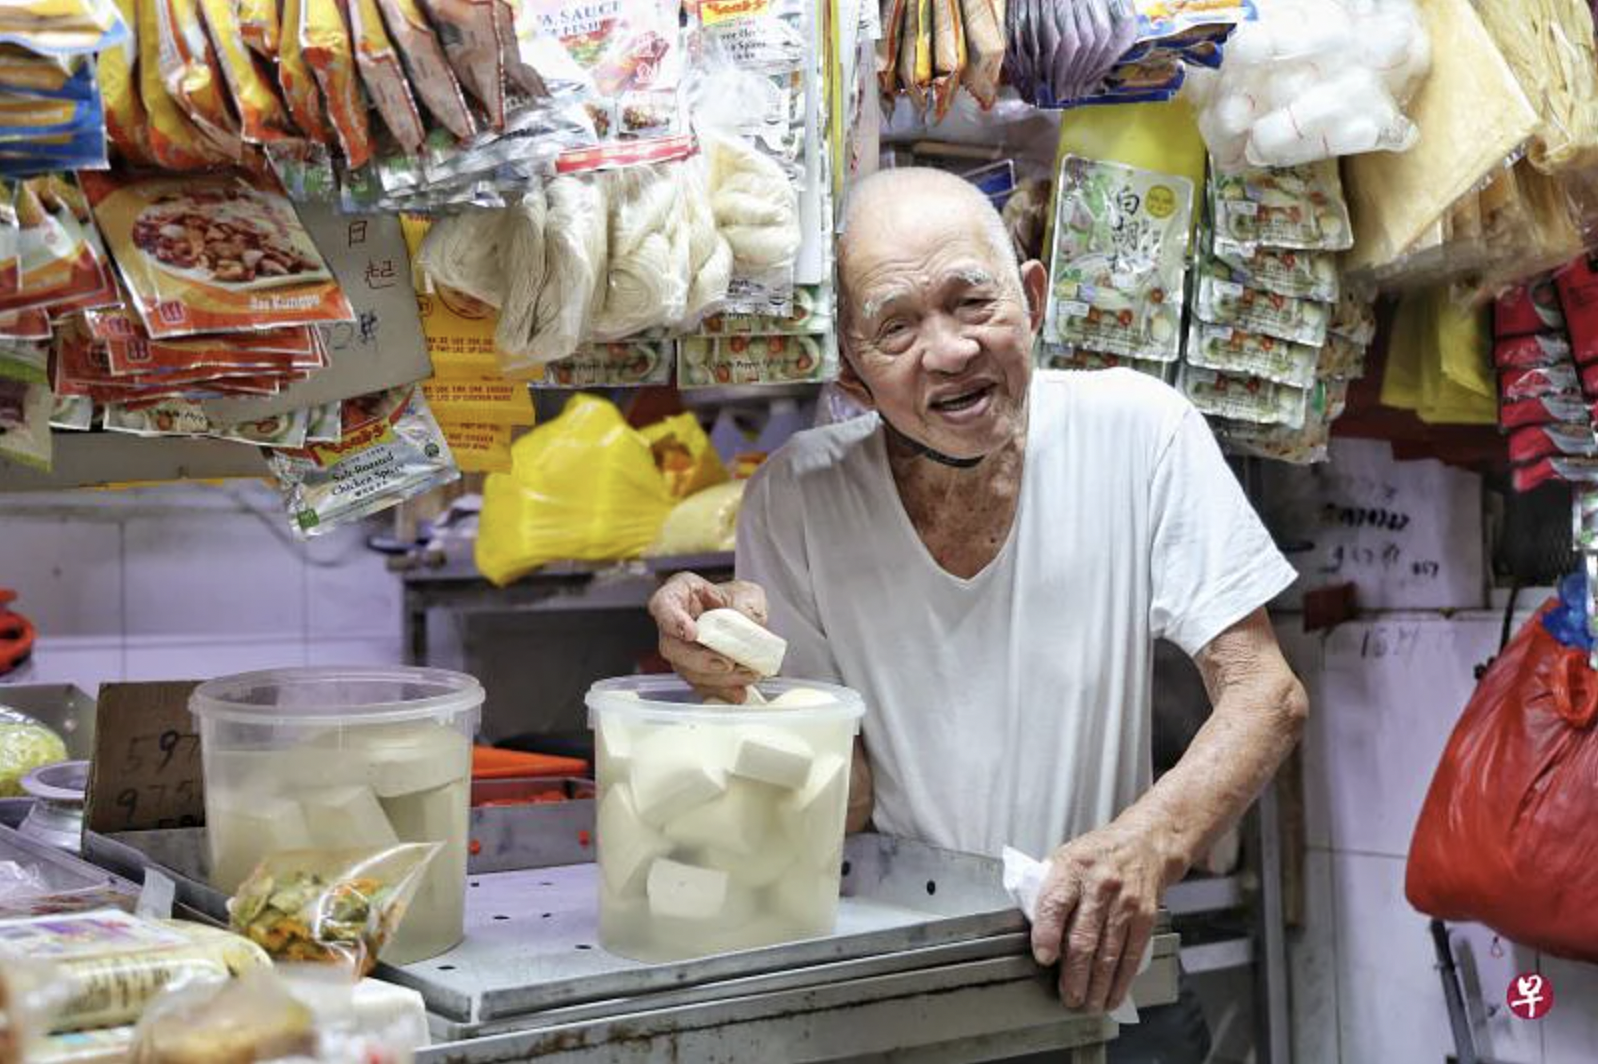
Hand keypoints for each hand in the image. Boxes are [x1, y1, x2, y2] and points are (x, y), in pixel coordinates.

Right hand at [648, 572, 769, 702]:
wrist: (746, 619)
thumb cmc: (738, 600)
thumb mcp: (749, 595)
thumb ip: (748, 607)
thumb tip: (749, 626)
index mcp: (680, 593)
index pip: (664, 604)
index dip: (673, 620)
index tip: (691, 633)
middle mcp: (673, 624)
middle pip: (672, 646)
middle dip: (700, 660)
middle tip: (726, 664)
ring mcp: (681, 650)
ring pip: (686, 670)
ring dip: (716, 678)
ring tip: (747, 675)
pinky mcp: (693, 671)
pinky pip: (700, 685)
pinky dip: (721, 691)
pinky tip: (738, 692)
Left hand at [1030, 823, 1167, 1012]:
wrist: (1145, 844)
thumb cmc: (1097, 855)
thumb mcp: (1065, 859)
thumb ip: (1048, 891)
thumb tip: (1031, 928)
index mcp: (1071, 868)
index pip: (1056, 902)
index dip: (1048, 933)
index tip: (1044, 957)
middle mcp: (1100, 885)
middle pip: (1084, 936)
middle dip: (1075, 973)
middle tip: (1067, 996)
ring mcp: (1125, 902)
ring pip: (1109, 952)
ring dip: (1097, 984)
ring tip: (1087, 1004)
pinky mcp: (1145, 917)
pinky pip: (1132, 954)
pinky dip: (1121, 980)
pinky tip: (1112, 994)